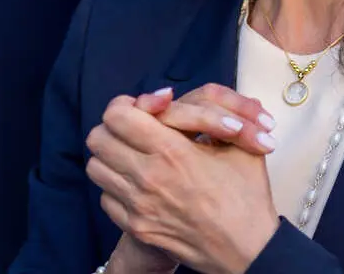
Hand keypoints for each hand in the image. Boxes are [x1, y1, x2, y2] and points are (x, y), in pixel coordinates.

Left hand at [87, 95, 279, 273]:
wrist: (248, 249)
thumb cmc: (247, 196)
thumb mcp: (239, 145)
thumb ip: (205, 113)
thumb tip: (166, 94)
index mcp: (172, 151)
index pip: (117, 115)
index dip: (125, 106)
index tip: (141, 110)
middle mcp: (148, 178)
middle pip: (98, 138)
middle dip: (114, 128)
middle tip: (134, 130)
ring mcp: (138, 206)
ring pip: (95, 168)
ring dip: (111, 157)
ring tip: (134, 156)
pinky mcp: (136, 227)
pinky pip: (106, 198)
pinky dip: (117, 188)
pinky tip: (140, 185)